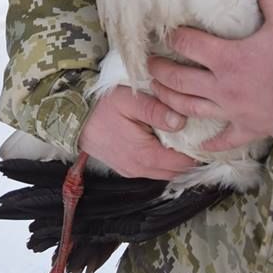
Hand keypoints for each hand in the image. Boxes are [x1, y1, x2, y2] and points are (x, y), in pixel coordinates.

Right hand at [78, 85, 196, 179]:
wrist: (71, 117)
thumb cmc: (100, 106)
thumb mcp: (128, 100)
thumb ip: (155, 110)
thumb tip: (181, 122)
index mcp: (145, 155)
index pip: (185, 162)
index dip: (196, 148)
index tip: (200, 131)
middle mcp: (139, 169)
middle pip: (177, 171)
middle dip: (188, 155)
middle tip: (192, 133)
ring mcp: (131, 171)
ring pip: (165, 172)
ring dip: (174, 159)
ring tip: (177, 137)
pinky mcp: (125, 169)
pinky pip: (152, 170)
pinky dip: (161, 160)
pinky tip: (160, 142)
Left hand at [149, 0, 272, 152]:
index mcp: (227, 57)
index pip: (187, 45)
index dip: (172, 38)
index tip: (162, 34)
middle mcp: (222, 86)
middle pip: (178, 79)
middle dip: (159, 71)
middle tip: (148, 65)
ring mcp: (232, 110)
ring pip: (190, 108)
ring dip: (170, 101)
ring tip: (158, 93)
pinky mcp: (248, 129)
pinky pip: (224, 139)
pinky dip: (210, 143)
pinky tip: (198, 145)